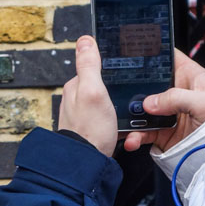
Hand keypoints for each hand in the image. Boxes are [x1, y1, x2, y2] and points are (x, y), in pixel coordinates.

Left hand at [57, 36, 117, 156]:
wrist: (87, 165)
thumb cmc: (89, 131)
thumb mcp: (93, 92)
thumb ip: (89, 65)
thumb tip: (85, 39)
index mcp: (76, 86)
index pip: (95, 68)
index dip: (113, 71)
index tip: (126, 75)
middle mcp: (77, 99)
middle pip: (105, 86)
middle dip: (119, 94)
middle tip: (128, 104)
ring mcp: (84, 115)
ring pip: (110, 104)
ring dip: (121, 111)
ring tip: (127, 121)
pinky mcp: (92, 129)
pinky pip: (110, 121)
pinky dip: (119, 124)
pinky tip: (123, 130)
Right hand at [122, 49, 204, 152]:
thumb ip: (177, 98)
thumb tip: (149, 103)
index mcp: (188, 76)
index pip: (167, 57)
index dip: (152, 52)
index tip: (133, 51)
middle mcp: (174, 92)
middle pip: (147, 83)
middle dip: (131, 87)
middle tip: (119, 91)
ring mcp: (166, 113)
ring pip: (141, 109)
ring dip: (129, 116)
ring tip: (124, 124)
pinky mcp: (161, 132)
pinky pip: (142, 132)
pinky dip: (134, 136)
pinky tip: (132, 140)